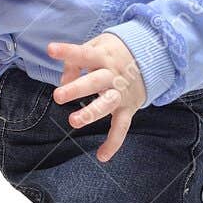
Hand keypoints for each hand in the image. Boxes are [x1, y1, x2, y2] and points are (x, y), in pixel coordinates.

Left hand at [47, 34, 145, 163]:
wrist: (151, 57)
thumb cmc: (114, 52)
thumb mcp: (97, 46)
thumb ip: (75, 62)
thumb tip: (63, 82)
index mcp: (103, 56)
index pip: (83, 53)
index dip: (67, 51)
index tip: (51, 50)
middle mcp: (112, 75)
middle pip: (95, 81)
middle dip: (77, 88)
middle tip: (58, 96)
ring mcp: (121, 92)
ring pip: (107, 103)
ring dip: (91, 113)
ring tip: (73, 121)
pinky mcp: (128, 107)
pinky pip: (122, 127)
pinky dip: (114, 142)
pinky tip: (102, 156)